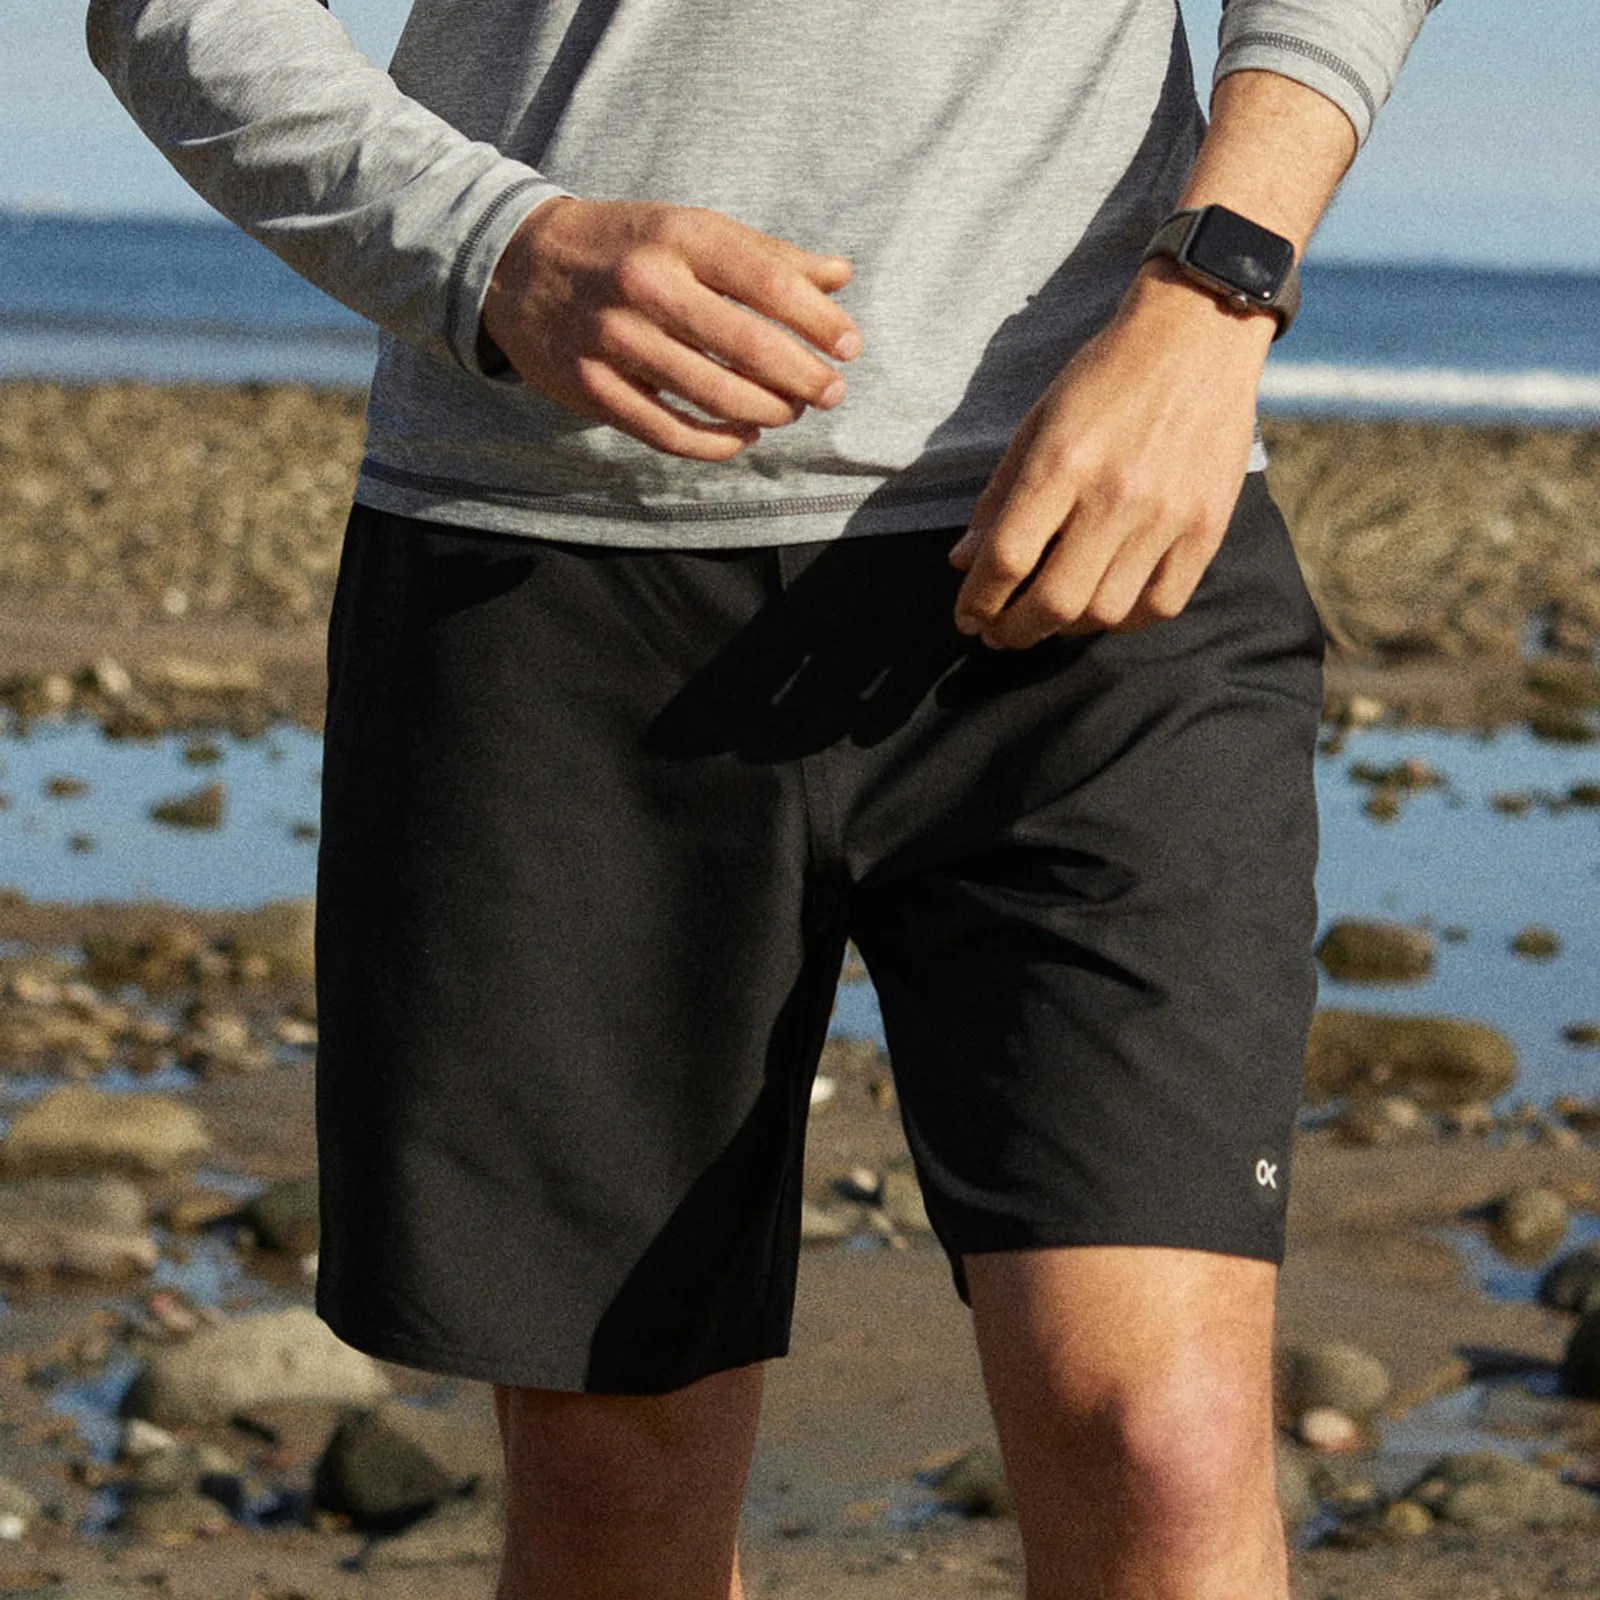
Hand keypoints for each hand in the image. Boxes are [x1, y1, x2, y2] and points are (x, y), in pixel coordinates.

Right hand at [481, 197, 861, 460]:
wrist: (516, 264)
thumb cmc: (624, 246)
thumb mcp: (689, 230)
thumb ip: (766, 256)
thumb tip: (840, 276)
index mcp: (679, 237)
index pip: (768, 282)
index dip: (819, 321)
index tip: (850, 347)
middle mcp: (646, 286)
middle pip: (747, 345)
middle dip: (803, 377)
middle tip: (831, 393)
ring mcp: (615, 341)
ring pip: (713, 394)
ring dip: (765, 412)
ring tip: (788, 412)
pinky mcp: (592, 387)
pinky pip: (667, 432)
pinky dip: (715, 443)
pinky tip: (742, 437)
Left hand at [948, 264, 1274, 647]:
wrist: (1198, 334)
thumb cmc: (1107, 375)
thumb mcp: (1038, 422)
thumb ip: (999, 496)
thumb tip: (964, 561)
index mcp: (1063, 463)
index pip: (1007, 557)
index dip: (978, 600)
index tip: (967, 617)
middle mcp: (1116, 495)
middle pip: (1054, 600)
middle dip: (1014, 630)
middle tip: (997, 635)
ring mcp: (1167, 515)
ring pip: (1106, 611)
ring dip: (1065, 629)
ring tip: (1047, 620)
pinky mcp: (1208, 526)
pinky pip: (1162, 604)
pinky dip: (1126, 621)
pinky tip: (1104, 610)